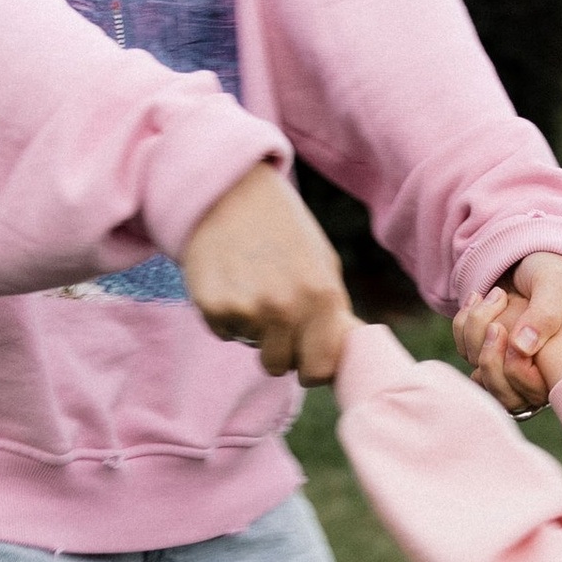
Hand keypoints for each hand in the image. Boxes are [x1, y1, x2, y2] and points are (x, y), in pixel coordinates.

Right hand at [179, 162, 351, 385]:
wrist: (231, 190)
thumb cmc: (284, 230)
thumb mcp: (324, 264)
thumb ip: (335, 313)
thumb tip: (348, 354)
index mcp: (323, 297)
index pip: (320, 370)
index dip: (311, 367)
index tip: (305, 355)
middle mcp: (287, 308)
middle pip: (280, 366)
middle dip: (278, 349)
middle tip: (273, 313)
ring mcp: (248, 309)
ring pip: (250, 346)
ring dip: (252, 329)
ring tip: (252, 286)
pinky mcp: (213, 306)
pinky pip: (223, 331)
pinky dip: (226, 314)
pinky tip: (231, 280)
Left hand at [455, 252, 561, 412]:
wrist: (531, 257)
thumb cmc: (553, 271)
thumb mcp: (556, 284)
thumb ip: (546, 313)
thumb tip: (521, 349)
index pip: (533, 394)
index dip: (515, 370)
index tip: (505, 327)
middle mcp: (537, 375)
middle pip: (503, 393)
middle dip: (488, 351)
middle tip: (498, 308)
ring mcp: (510, 367)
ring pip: (480, 373)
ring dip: (475, 329)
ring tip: (496, 293)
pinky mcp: (488, 354)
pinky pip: (466, 353)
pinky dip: (464, 325)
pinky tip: (479, 297)